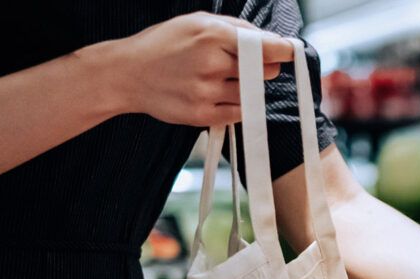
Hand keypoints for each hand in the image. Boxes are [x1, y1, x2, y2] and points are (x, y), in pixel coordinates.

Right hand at [99, 12, 294, 125]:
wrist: (126, 73)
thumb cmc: (164, 44)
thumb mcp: (196, 22)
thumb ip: (235, 28)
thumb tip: (272, 40)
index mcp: (212, 35)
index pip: (265, 47)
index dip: (283, 51)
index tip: (292, 52)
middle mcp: (211, 63)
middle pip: (264, 71)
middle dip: (261, 67)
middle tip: (244, 64)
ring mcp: (207, 91)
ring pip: (253, 93)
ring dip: (247, 87)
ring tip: (222, 78)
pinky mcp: (202, 114)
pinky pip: (240, 113)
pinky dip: (237, 105)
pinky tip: (218, 94)